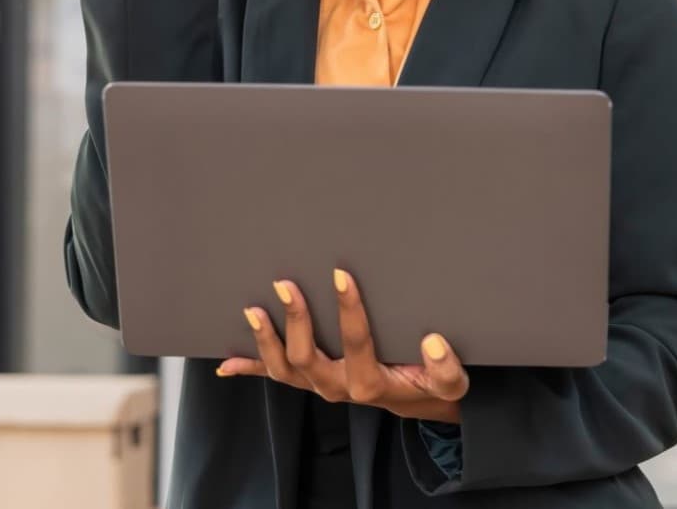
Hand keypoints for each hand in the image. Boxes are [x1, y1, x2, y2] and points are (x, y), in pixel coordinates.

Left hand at [215, 269, 467, 423]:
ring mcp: (320, 384)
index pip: (356, 344)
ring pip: (284, 369)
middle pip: (307, 359)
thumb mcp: (450, 384)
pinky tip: (226, 362)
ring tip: (253, 310)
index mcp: (370, 384)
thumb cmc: (430, 383)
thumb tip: (433, 342)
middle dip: (294, 321)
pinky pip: (276, 376)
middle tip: (284, 285)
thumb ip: (446, 370)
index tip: (341, 274)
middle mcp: (339, 387)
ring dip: (265, 341)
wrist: (416, 402)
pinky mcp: (310, 379)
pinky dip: (250, 369)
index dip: (349, 310)